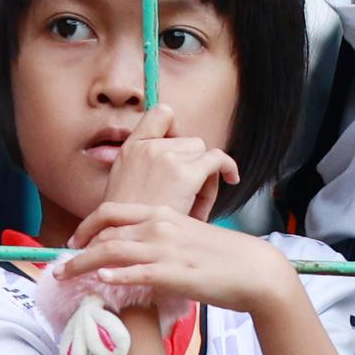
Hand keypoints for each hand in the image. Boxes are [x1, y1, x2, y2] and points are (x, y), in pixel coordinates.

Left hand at [58, 202, 293, 314]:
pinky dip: (115, 275)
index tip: (74, 242)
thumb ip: (164, 237)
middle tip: (59, 266)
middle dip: (77, 250)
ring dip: (84, 264)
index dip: (87, 226)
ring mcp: (167, 250)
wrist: (254, 268)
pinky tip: (100, 282)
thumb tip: (142, 250)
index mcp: (164, 215)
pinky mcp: (175, 273)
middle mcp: (161, 227)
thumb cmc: (224, 255)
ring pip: (113, 251)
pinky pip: (137, 272)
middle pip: (105, 233)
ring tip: (65, 277)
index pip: (113, 213)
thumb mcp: (191, 235)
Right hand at [103, 103, 239, 220]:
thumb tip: (183, 159)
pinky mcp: (184, 173)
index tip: (182, 150)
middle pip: (190, 141)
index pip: (161, 114)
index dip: (177, 129)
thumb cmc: (130, 223)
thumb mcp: (126, 186)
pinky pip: (217, 159)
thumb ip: (147, 166)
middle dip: (193, 164)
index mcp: (130, 148)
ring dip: (204, 175)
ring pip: (203, 153)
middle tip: (185, 193)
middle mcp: (147, 147)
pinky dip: (228, 167)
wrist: (122, 241)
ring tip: (191, 203)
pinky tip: (232, 178)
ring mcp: (166, 157)